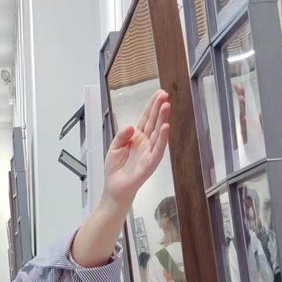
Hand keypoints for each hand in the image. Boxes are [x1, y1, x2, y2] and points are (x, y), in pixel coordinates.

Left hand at [103, 89, 170, 209]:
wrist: (115, 187)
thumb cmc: (115, 168)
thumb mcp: (114, 147)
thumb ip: (122, 136)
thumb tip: (131, 126)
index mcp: (137, 137)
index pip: (146, 119)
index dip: (152, 107)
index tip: (159, 94)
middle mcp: (146, 142)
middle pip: (154, 122)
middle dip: (159, 108)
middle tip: (165, 95)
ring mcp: (150, 152)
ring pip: (158, 133)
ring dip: (163, 119)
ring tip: (166, 106)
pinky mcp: (151, 162)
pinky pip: (158, 149)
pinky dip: (163, 139)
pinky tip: (165, 128)